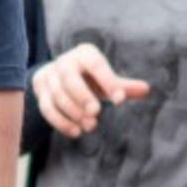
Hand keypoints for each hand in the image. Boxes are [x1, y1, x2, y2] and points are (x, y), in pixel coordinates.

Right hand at [31, 45, 150, 137]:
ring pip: (57, 95)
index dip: (107, 81)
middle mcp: (64, 62)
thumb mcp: (106, 80)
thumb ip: (123, 86)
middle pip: (69, 78)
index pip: (95, 64)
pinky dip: (61, 122)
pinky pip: (47, 108)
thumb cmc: (90, 79)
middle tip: (96, 113)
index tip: (119, 100)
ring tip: (90, 126)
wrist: (58, 76)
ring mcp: (49, 77)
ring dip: (73, 113)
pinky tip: (76, 132)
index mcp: (84, 54)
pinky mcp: (40, 92)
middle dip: (82, 97)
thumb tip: (146, 89)